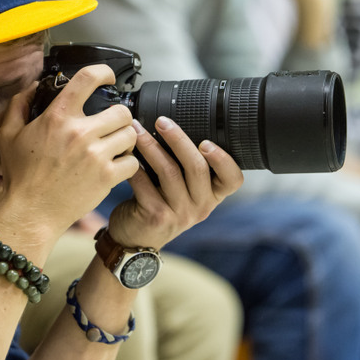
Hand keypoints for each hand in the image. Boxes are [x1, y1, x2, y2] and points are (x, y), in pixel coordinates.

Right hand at [0, 65, 138, 254]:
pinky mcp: (107, 177)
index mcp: (58, 117)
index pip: (89, 78)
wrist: (31, 212)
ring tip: (115, 145)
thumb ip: (19, 105)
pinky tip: (115, 165)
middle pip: (121, 110)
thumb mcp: (8, 135)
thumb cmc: (20, 176)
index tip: (107, 78)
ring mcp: (96, 155)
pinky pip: (133, 161)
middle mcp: (80, 132)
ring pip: (131, 134)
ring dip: (125, 138)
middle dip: (118, 116)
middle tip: (111, 124)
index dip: (104, 73)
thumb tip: (34, 86)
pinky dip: (128, 163)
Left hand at [108, 116, 242, 250]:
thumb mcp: (182, 189)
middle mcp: (201, 207)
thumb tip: (173, 125)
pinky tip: (126, 152)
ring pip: (169, 171)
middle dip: (178, 139)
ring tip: (137, 130)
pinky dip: (134, 165)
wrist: (135, 237)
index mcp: (212, 196)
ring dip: (151, 146)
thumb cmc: (158, 203)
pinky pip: (144, 183)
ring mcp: (179, 214)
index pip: (232, 179)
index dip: (223, 159)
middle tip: (162, 122)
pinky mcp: (156, 216)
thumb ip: (186, 166)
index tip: (206, 142)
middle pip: (197, 167)